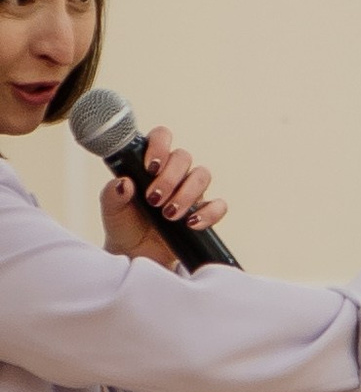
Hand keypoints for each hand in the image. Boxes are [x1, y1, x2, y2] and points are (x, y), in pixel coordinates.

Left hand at [99, 126, 227, 268]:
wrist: (135, 254)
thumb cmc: (123, 225)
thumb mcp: (111, 209)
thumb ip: (113, 194)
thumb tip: (124, 183)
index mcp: (151, 163)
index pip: (162, 137)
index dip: (160, 145)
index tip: (151, 167)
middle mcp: (173, 172)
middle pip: (184, 157)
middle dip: (170, 179)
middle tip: (154, 199)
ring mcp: (190, 191)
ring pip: (202, 175)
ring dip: (186, 194)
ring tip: (168, 215)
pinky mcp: (203, 211)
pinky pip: (218, 205)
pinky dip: (208, 213)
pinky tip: (191, 223)